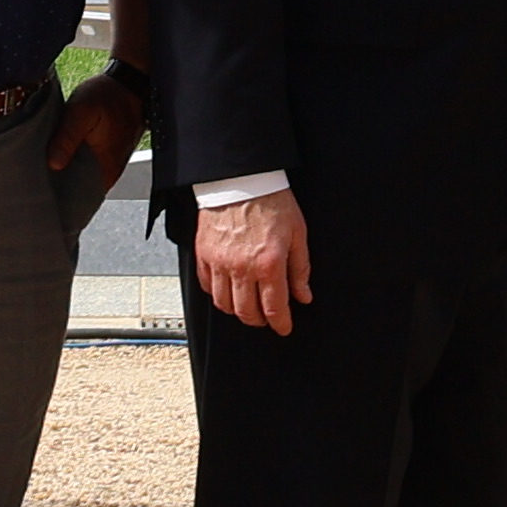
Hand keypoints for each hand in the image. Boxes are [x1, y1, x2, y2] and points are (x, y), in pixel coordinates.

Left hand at [45, 69, 147, 220]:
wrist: (128, 81)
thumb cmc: (108, 95)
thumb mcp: (82, 111)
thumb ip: (67, 138)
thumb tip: (53, 164)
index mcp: (105, 169)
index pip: (80, 200)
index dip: (60, 203)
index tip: (38, 201)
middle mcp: (108, 172)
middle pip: (78, 191)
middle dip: (57, 191)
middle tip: (30, 188)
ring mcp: (106, 163)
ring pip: (79, 179)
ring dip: (62, 177)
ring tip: (37, 176)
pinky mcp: (102, 154)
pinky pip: (83, 167)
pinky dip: (69, 166)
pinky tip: (53, 160)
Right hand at [195, 188, 309, 336]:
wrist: (242, 179)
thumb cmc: (271, 201)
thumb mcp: (297, 234)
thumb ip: (300, 269)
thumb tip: (303, 295)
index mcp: (269, 264)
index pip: (274, 308)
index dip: (281, 323)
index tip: (284, 327)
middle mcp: (242, 268)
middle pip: (247, 312)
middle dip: (259, 321)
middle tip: (266, 318)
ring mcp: (219, 262)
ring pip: (224, 304)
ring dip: (237, 311)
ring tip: (247, 306)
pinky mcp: (204, 254)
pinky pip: (206, 286)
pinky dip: (217, 294)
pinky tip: (227, 290)